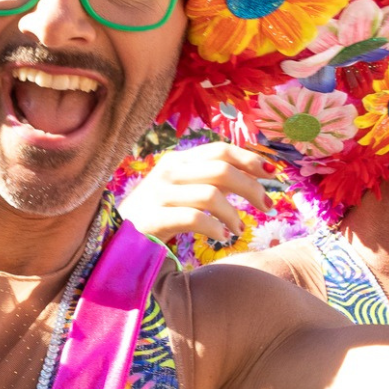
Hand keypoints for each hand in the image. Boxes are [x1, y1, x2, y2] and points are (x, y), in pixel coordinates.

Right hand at [118, 143, 273, 243]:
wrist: (115, 239)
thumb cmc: (155, 215)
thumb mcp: (179, 188)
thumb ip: (206, 178)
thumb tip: (251, 174)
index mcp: (177, 160)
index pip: (219, 149)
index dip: (250, 158)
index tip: (273, 172)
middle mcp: (167, 172)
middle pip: (221, 170)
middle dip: (251, 187)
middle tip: (267, 206)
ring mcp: (158, 195)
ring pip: (211, 195)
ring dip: (233, 214)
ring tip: (238, 229)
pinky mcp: (153, 219)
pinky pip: (194, 218)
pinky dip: (215, 228)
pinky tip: (222, 238)